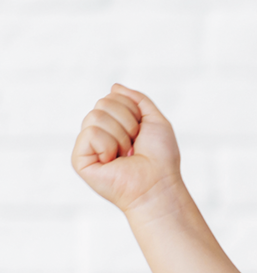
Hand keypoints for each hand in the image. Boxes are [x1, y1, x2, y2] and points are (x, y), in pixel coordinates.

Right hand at [71, 84, 181, 214]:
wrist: (158, 185)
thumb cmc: (161, 159)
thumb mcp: (156, 121)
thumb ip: (139, 100)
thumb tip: (114, 87)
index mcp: (115, 124)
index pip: (112, 96)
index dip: (133, 111)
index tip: (142, 133)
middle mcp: (100, 133)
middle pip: (103, 103)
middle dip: (127, 122)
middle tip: (135, 146)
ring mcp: (88, 146)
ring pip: (96, 116)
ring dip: (120, 136)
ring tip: (126, 155)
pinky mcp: (80, 159)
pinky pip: (90, 133)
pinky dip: (108, 145)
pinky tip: (113, 162)